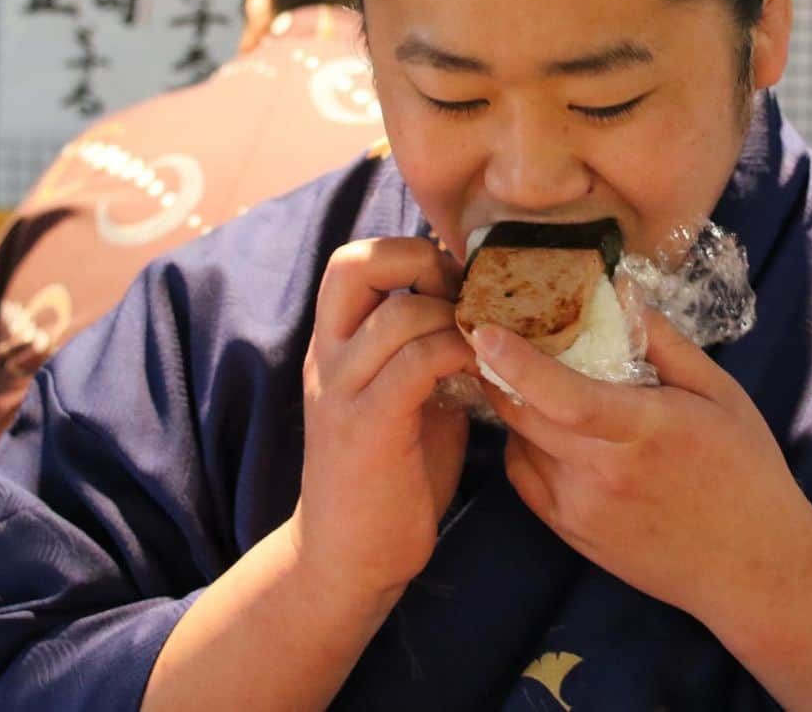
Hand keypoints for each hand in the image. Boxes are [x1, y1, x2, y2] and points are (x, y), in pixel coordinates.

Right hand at [288, 237, 474, 606]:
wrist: (347, 559)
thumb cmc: (390, 473)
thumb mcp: (406, 396)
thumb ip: (427, 349)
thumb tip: (481, 306)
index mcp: (334, 343)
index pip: (352, 259)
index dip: (408, 252)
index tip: (455, 281)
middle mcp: (327, 356)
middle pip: (354, 264)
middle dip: (419, 260)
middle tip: (463, 293)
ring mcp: (341, 391)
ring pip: (399, 317)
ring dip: (454, 320)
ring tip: (483, 342)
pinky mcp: (366, 429)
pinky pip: (417, 364)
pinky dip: (459, 356)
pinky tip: (482, 374)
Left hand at [474, 309, 811, 633]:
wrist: (754, 569)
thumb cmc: (744, 469)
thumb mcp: (719, 393)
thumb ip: (665, 341)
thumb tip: (621, 289)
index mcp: (642, 431)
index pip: (563, 396)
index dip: (516, 362)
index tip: (483, 329)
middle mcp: (601, 474)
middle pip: (524, 415)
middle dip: (499, 372)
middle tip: (497, 336)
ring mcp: (580, 510)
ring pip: (520, 444)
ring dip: (517, 408)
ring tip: (532, 381)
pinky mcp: (571, 534)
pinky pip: (523, 477)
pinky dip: (524, 445)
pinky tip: (550, 429)